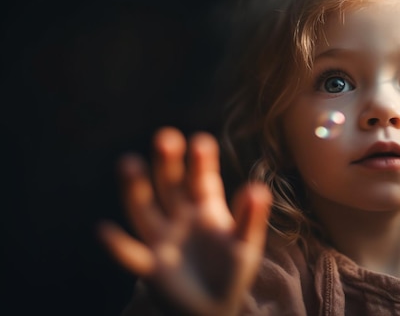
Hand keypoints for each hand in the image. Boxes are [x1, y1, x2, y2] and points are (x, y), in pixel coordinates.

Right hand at [99, 127, 271, 315]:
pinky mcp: (150, 267)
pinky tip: (104, 230)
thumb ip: (250, 218)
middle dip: (168, 163)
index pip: (202, 178)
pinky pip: (131, 254)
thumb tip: (258, 189)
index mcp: (206, 207)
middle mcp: (180, 217)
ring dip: (136, 188)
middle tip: (166, 137)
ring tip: (129, 163)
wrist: (213, 308)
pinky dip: (117, 246)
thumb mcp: (246, 244)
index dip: (201, 161)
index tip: (201, 142)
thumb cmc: (232, 271)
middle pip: (171, 185)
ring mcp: (162, 239)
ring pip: (145, 210)